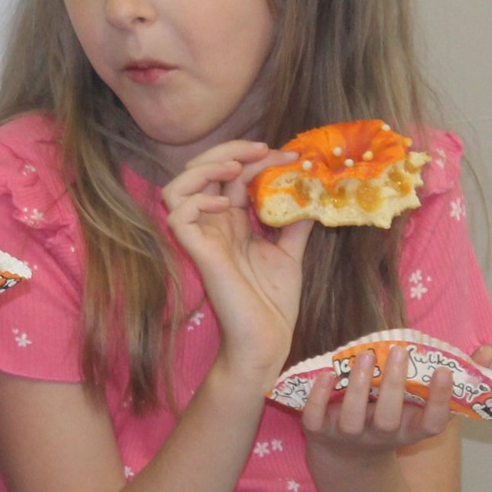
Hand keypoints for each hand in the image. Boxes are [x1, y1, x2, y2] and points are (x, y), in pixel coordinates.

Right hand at [162, 141, 313, 383]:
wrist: (267, 342)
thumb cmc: (273, 304)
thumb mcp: (290, 252)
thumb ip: (295, 222)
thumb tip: (314, 190)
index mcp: (232, 222)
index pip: (233, 174)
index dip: (259, 158)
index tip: (293, 156)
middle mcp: (213, 225)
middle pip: (201, 169)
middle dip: (231, 149)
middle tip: (265, 150)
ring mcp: (202, 238)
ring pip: (177, 186)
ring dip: (206, 168)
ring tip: (237, 168)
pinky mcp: (197, 253)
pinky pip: (178, 214)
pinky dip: (198, 199)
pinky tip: (226, 204)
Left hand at [300, 344, 457, 461]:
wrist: (345, 452)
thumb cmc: (393, 416)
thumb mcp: (422, 403)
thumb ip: (456, 378)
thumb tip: (488, 350)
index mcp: (410, 430)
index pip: (432, 424)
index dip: (440, 402)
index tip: (445, 371)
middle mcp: (380, 436)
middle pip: (388, 419)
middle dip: (393, 386)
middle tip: (398, 350)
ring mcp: (347, 435)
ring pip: (351, 418)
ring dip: (357, 386)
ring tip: (364, 354)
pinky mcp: (318, 431)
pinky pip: (315, 418)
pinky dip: (318, 396)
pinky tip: (326, 372)